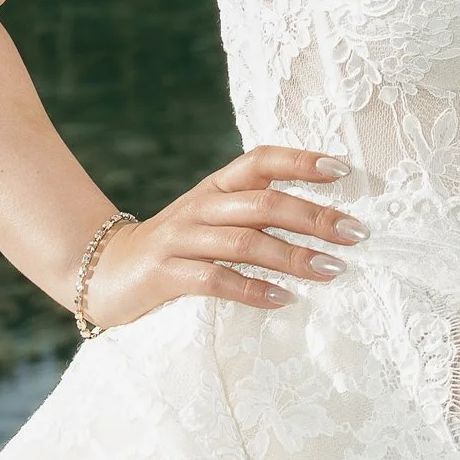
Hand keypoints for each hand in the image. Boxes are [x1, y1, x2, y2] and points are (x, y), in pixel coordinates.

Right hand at [84, 148, 360, 325]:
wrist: (104, 271)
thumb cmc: (177, 247)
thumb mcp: (212, 218)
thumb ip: (254, 211)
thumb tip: (323, 217)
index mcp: (215, 186)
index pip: (261, 160)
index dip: (301, 161)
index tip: (344, 170)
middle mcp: (201, 206)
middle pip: (264, 203)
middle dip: (314, 217)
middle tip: (355, 234)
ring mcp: (180, 238)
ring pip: (245, 241)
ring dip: (294, 256)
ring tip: (332, 270)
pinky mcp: (165, 274)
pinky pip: (215, 280)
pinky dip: (253, 290)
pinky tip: (284, 300)